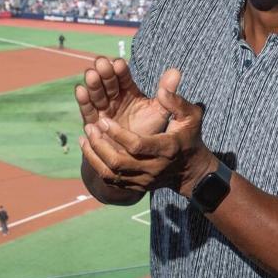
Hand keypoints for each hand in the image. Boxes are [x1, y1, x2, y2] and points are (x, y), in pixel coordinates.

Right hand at [74, 56, 168, 136]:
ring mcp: (103, 110)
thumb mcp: (160, 112)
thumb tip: (176, 72)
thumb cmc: (151, 132)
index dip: (121, 70)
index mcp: (130, 92)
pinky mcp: (94, 123)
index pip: (124, 78)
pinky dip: (84, 100)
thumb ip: (167, 94)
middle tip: (101, 63)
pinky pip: (88, 110)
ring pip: (96, 94)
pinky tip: (80, 90)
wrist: (139, 158)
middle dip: (104, 73)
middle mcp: (114, 98)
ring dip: (93, 84)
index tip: (118, 63)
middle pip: (108, 83)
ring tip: (91, 74)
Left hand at [81, 68, 217, 195]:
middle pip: (119, 162)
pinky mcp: (136, 187)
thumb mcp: (190, 117)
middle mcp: (153, 168)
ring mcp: (143, 180)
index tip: (104, 119)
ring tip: (86, 136)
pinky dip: (96, 165)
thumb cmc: (188, 137)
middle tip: (91, 126)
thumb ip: (176, 102)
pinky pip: (111, 181)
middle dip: (101, 145)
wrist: (190, 170)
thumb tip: (162, 89)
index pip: (137, 145)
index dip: (118, 134)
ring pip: (111, 174)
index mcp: (166, 149)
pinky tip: (89, 149)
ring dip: (95, 155)